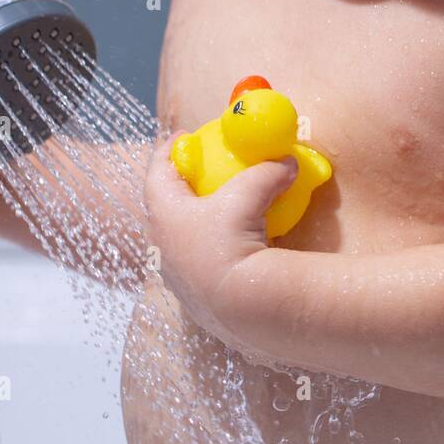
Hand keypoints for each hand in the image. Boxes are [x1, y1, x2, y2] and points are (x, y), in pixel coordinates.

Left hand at [142, 129, 297, 343]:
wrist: (238, 307)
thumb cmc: (230, 243)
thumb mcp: (248, 196)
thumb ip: (266, 173)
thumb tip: (286, 162)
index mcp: (164, 213)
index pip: (157, 171)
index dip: (168, 150)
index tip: (182, 136)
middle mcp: (162, 242)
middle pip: (166, 204)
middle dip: (183, 185)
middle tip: (203, 171)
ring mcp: (176, 272)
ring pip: (180, 235)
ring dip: (196, 219)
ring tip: (219, 209)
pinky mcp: (193, 294)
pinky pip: (197, 260)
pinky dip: (210, 246)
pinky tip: (233, 246)